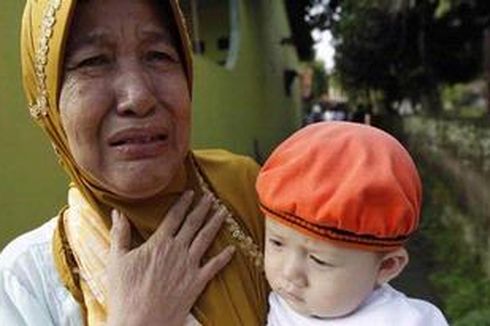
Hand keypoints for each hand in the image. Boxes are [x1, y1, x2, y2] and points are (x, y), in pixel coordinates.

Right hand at [106, 191, 234, 325]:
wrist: (140, 321)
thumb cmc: (125, 293)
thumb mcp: (117, 259)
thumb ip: (120, 234)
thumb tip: (117, 213)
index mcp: (159, 243)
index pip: (174, 216)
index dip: (183, 202)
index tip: (190, 192)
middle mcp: (178, 250)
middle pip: (193, 224)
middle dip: (203, 208)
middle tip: (211, 197)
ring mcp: (190, 266)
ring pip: (206, 239)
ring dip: (215, 224)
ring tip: (223, 212)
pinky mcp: (197, 282)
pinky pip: (215, 266)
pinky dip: (225, 257)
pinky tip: (232, 248)